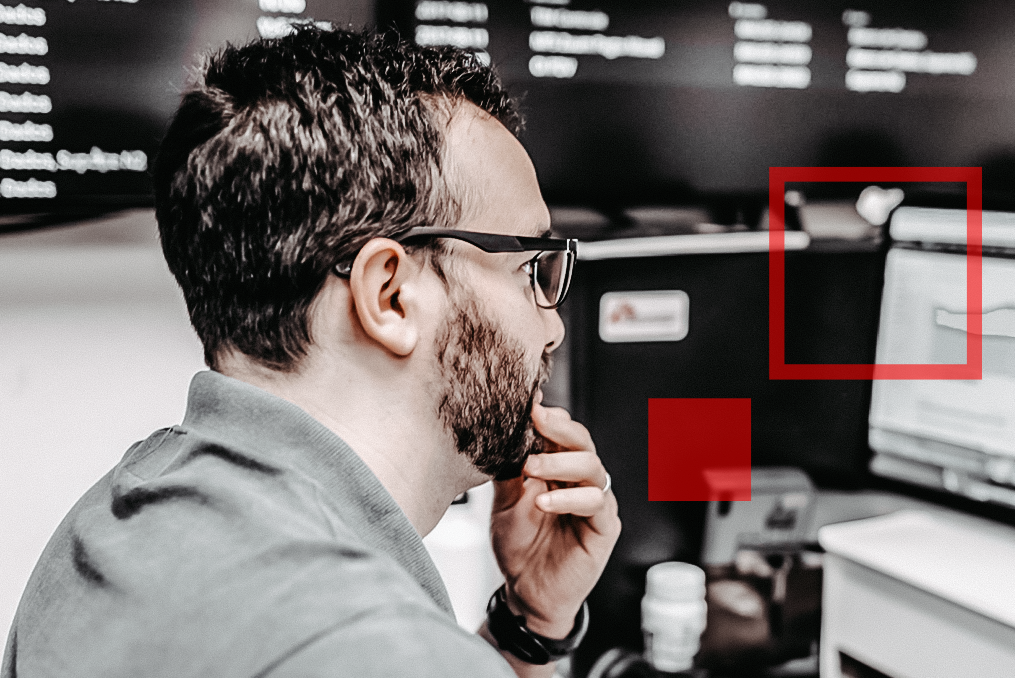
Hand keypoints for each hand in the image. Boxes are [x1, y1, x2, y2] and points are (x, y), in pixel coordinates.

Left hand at [490, 396, 620, 638]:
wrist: (525, 592)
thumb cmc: (519, 547)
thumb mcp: (505, 501)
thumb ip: (508, 469)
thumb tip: (499, 433)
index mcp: (558, 468)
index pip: (559, 432)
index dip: (546, 417)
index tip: (526, 404)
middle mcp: (580, 480)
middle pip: (581, 441)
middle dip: (559, 428)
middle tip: (536, 421)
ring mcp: (595, 502)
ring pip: (592, 466)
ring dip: (561, 462)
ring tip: (533, 468)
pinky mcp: (604, 527)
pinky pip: (596, 503)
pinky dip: (570, 499)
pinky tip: (546, 503)